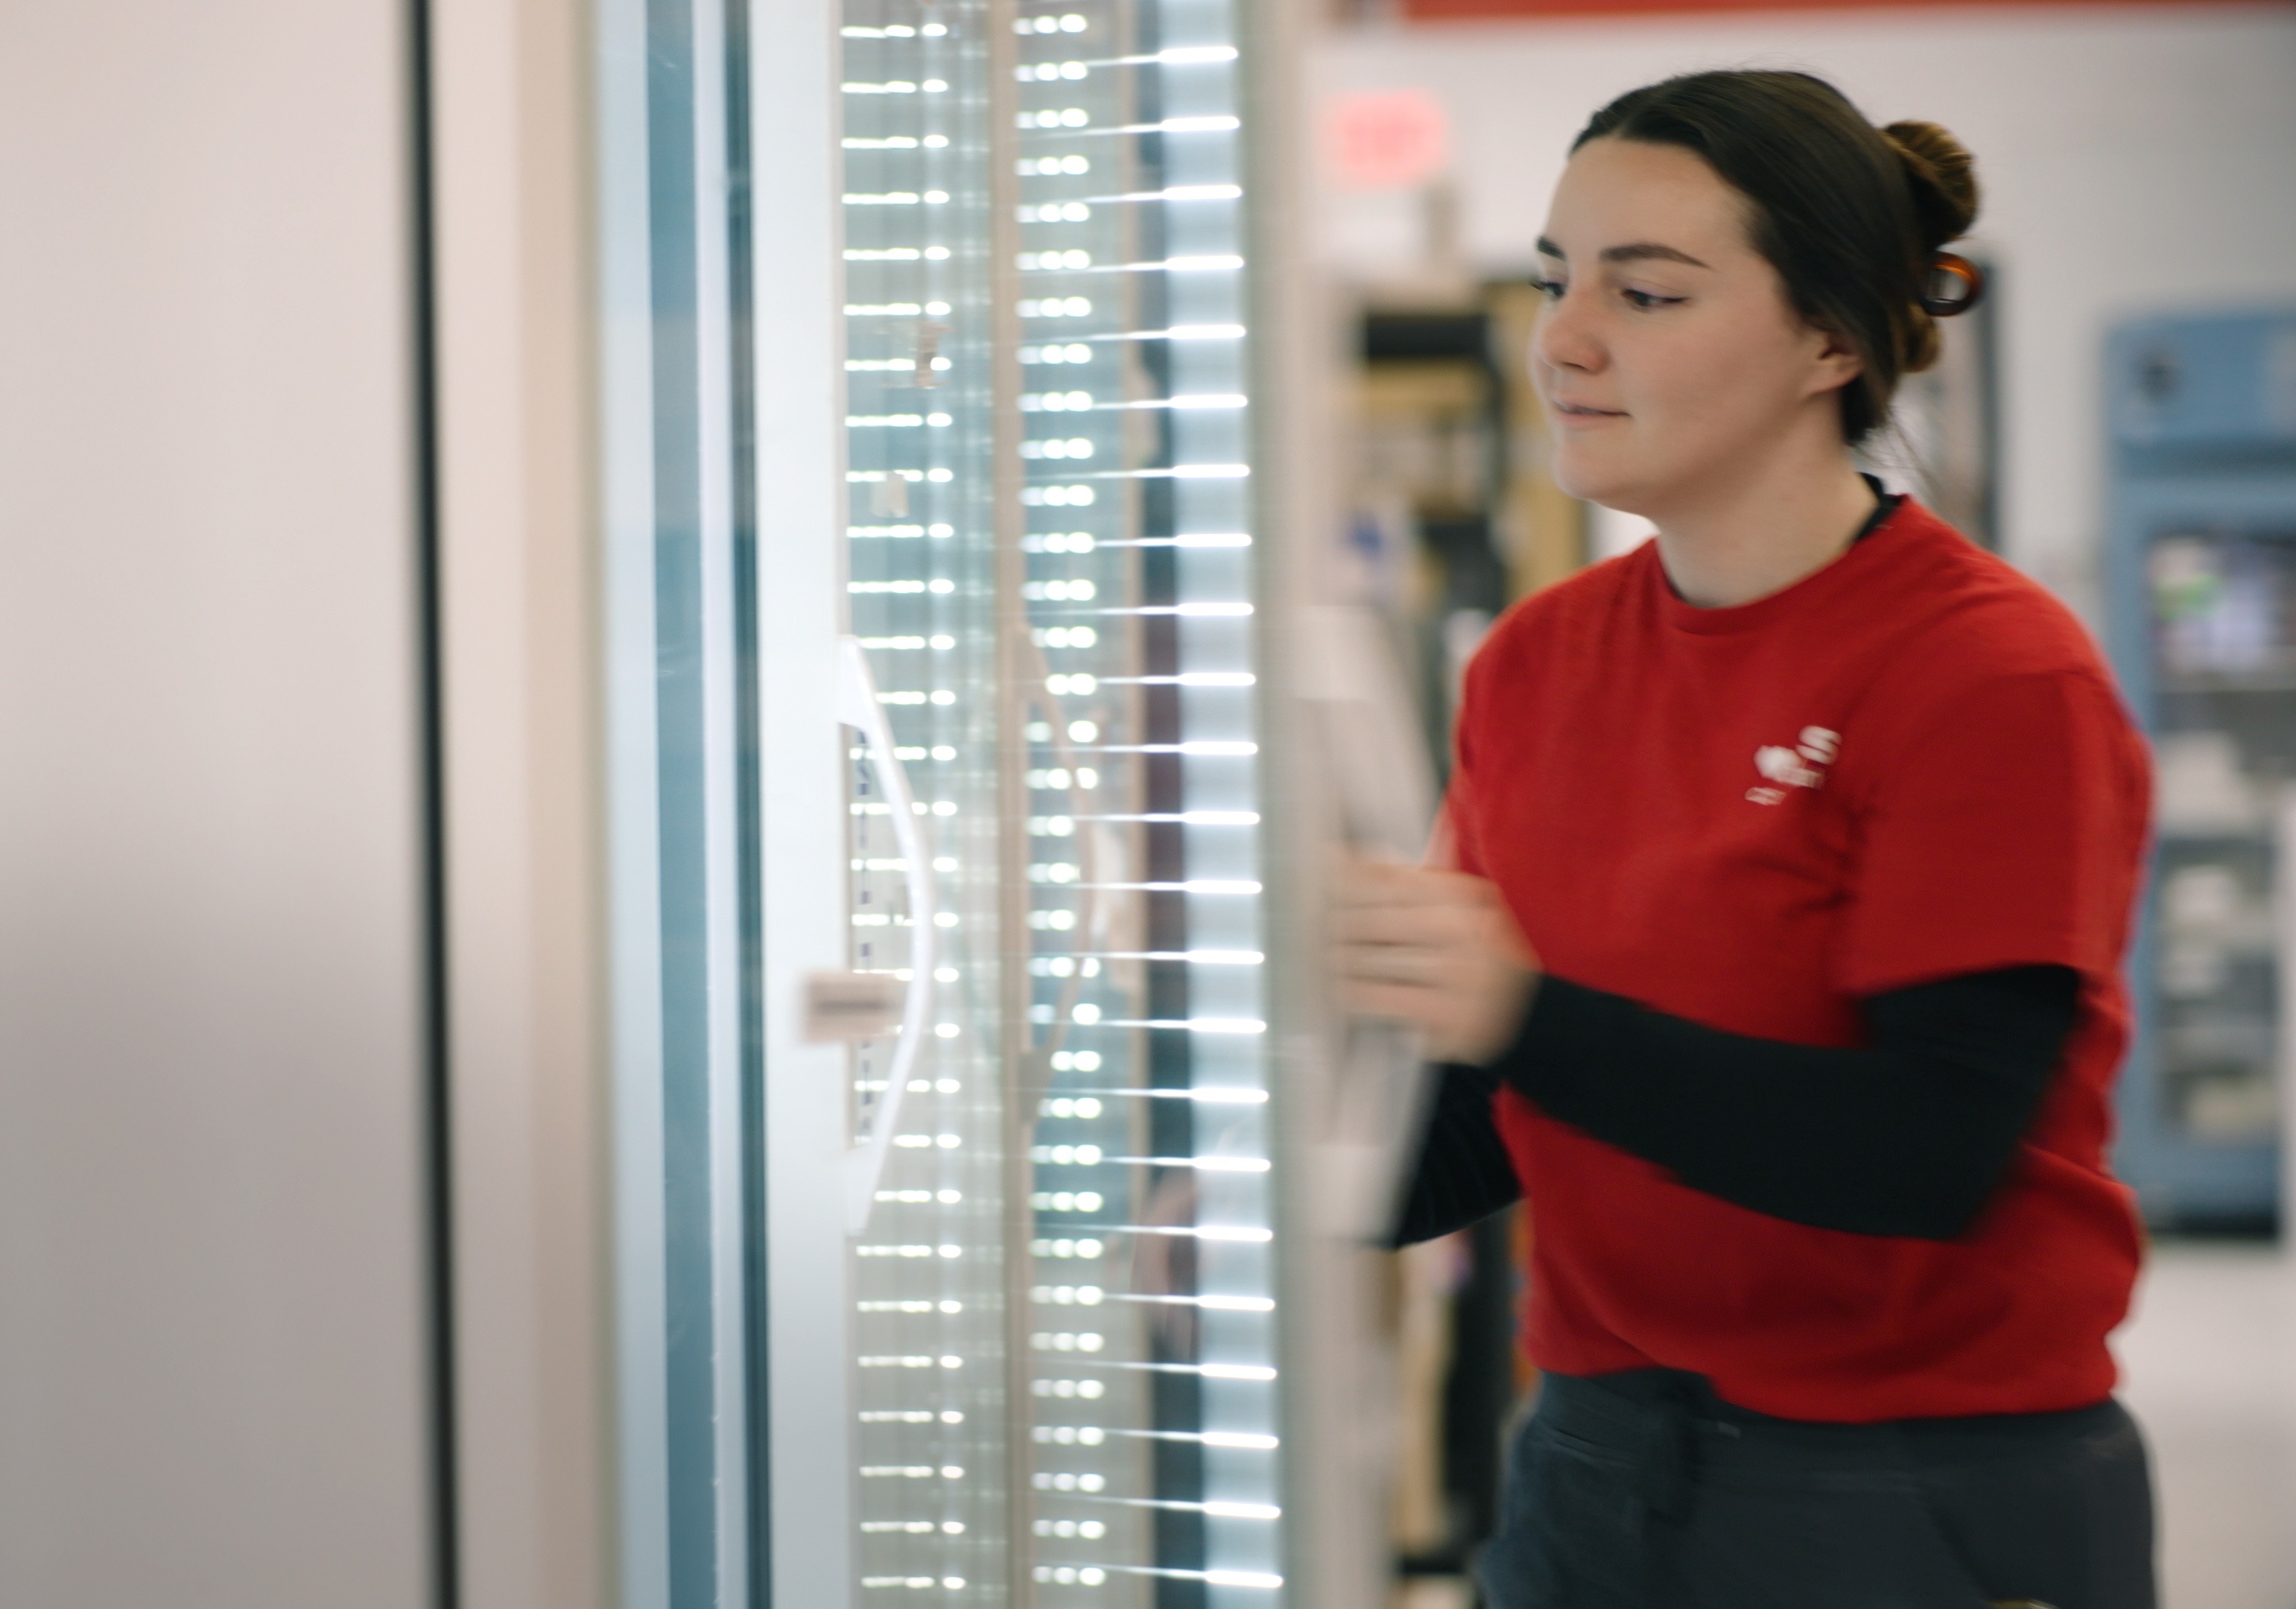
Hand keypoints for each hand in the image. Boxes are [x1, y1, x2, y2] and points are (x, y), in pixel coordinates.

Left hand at [1333, 856, 1540, 1064]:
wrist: (1521, 1015)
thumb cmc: (1473, 956)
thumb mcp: (1458, 910)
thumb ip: (1410, 886)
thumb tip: (1346, 858)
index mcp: (1466, 897)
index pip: (1393, 881)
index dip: (1349, 879)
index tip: (1320, 877)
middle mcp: (1465, 931)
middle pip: (1379, 920)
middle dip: (1339, 923)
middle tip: (1311, 924)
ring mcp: (1460, 975)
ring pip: (1379, 961)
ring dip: (1343, 960)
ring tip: (1322, 957)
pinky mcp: (1448, 1015)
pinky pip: (1387, 999)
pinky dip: (1358, 995)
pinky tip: (1339, 991)